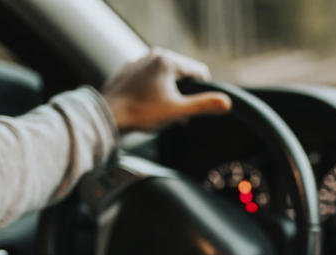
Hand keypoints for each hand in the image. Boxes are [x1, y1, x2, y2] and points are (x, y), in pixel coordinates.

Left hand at [102, 48, 231, 132]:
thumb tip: (228, 103)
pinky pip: (149, 79)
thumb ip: (204, 105)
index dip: (201, 92)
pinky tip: (146, 107)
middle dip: (184, 94)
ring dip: (169, 94)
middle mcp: (153, 55)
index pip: (199, 72)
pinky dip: (153, 92)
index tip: (191, 108)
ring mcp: (138, 62)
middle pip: (182, 75)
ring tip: (160, 112)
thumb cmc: (141, 113)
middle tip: (175, 114)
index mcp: (167, 60)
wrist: (107, 117)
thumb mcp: (178, 111)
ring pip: (166, 77)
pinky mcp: (128, 71)